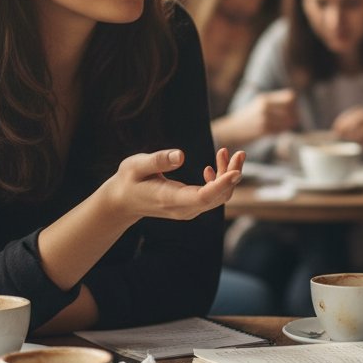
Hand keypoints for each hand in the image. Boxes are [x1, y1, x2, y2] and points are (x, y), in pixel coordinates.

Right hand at [105, 147, 242, 221]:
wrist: (123, 202)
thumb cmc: (128, 180)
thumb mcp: (136, 165)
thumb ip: (157, 160)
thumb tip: (180, 155)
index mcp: (170, 199)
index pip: (203, 196)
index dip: (221, 185)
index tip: (236, 172)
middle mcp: (184, 209)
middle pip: (218, 197)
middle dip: (232, 175)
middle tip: (239, 153)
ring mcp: (189, 210)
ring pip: (218, 197)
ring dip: (228, 175)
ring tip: (226, 152)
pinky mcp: (191, 206)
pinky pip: (212, 196)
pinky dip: (219, 180)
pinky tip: (213, 166)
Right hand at [215, 89, 297, 146]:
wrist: (232, 130)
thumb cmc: (247, 118)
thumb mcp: (258, 104)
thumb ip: (274, 102)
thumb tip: (294, 102)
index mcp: (265, 98)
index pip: (290, 97)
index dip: (295, 103)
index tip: (293, 108)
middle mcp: (265, 107)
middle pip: (292, 108)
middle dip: (295, 114)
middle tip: (292, 119)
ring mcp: (265, 118)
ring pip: (289, 120)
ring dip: (290, 124)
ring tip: (285, 125)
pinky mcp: (264, 130)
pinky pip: (282, 129)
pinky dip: (283, 130)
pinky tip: (278, 130)